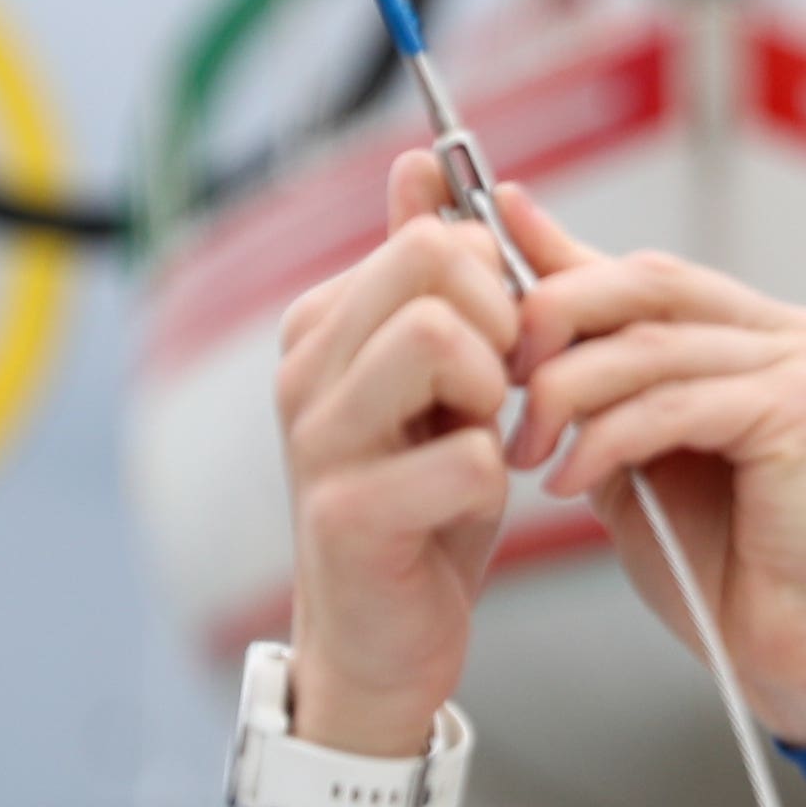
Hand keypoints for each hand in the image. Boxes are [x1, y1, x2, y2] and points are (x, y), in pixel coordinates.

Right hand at [274, 150, 518, 756]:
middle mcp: (304, 370)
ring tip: (482, 441)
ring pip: (441, 337)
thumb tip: (420, 162)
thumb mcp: (434, 380)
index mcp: (322, 325)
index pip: (432, 234)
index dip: (496, 287)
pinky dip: (490, 480)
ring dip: (494, 394)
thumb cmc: (419, 510)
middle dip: (501, 322)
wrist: (381, 644)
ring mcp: (316, 440)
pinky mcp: (344, 516)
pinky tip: (470, 507)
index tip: (499, 354)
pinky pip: (464, 456)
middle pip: (434, 262)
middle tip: (500, 396)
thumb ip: (425, 273)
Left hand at [496, 187, 805, 746]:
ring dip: (566, 393)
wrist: (799, 655)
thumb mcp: (631, 452)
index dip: (557, 260)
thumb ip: (594, 380)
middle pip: (645, 282)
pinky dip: (607, 438)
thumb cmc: (721, 566)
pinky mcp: (804, 407)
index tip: (480, 248)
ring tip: (526, 450)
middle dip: (553, 320)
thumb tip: (524, 309)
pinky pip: (673, 402)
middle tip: (492, 373)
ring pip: (649, 344)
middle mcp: (789, 332)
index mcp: (755, 331)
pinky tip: (568, 481)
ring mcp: (804, 362)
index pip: (642, 274)